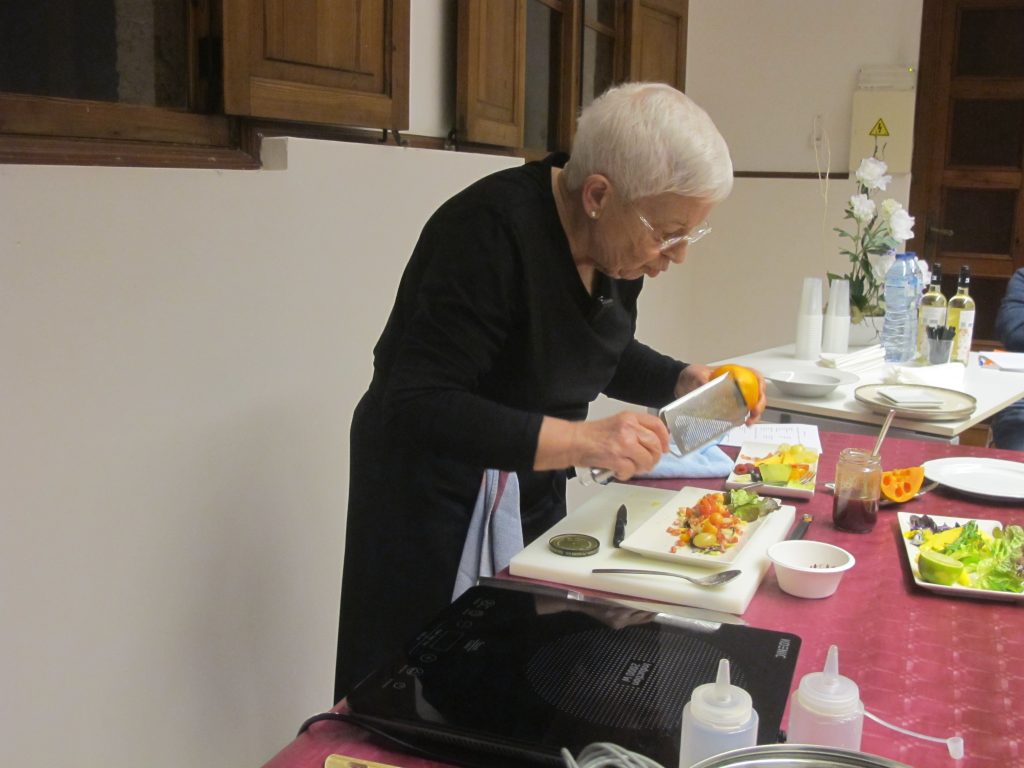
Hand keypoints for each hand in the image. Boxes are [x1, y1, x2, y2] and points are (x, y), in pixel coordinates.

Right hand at [534, 411, 668, 479]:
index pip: (657, 425)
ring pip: (647, 460)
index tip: (665, 447)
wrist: (574, 442)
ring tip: (630, 467)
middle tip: (646, 463)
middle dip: (653, 458)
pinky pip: (631, 471)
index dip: (665, 438)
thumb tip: (654, 444)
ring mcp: (624, 444)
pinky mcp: (617, 459)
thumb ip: (635, 430)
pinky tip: (618, 471)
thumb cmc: (592, 434)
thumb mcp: (617, 423)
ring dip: (640, 468)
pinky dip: (626, 475)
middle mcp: (629, 429)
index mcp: (630, 418)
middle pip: (655, 445)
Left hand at [675, 364, 767, 425]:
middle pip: (756, 393)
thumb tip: (706, 386)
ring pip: (750, 405)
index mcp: (734, 373)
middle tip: (753, 413)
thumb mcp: (696, 374)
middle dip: (759, 404)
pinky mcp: (726, 407)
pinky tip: (739, 424)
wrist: (681, 384)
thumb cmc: (691, 375)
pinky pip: (738, 413)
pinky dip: (740, 419)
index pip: (755, 376)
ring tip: (748, 422)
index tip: (758, 395)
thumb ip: (702, 379)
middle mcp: (737, 385)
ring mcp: (733, 396)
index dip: (760, 385)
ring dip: (753, 414)